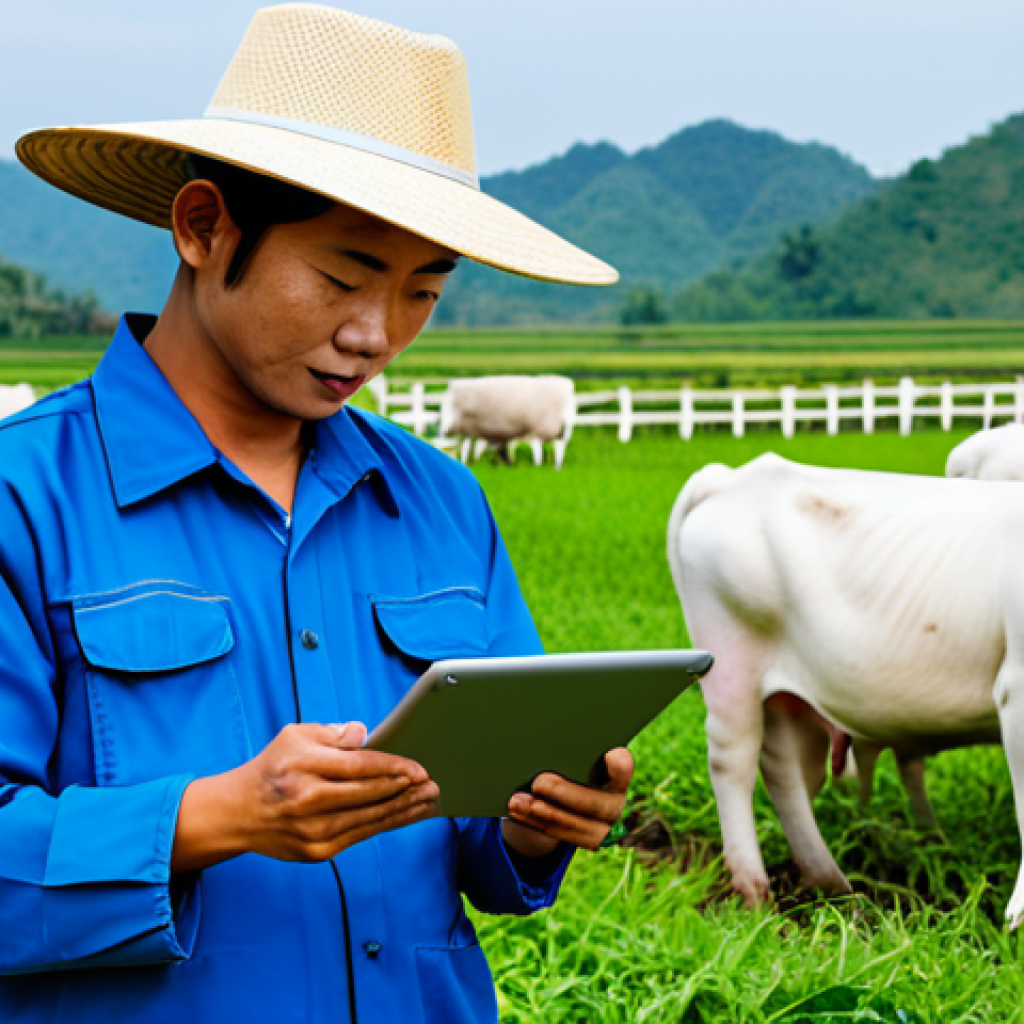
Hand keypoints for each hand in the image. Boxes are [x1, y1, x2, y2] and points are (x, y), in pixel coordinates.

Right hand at [172, 722, 438, 871]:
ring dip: (405, 809)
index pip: (357, 766)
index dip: (392, 767)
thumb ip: (332, 733)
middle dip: (406, 789)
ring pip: (370, 819)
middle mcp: (307, 801)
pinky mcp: (317, 853)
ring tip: (430, 800)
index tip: (418, 767)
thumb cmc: (273, 767)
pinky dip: (388, 824)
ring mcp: (313, 831)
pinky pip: (362, 835)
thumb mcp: (295, 735)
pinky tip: (408, 815)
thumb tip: (364, 734)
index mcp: (302, 766)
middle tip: (434, 783)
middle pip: (369, 794)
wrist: (238, 813)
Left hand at [501, 747, 633, 857]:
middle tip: (539, 783)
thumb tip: (542, 738)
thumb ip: (569, 753)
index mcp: (618, 775)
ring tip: (518, 801)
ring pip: (576, 824)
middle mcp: (617, 803)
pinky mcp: (588, 840)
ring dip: (543, 812)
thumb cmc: (571, 764)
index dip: (621, 766)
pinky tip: (518, 812)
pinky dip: (535, 822)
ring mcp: (606, 827)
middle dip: (565, 794)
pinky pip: (560, 835)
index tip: (612, 756)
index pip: (623, 769)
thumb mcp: (574, 758)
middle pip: (596, 803)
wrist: (572, 795)